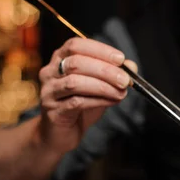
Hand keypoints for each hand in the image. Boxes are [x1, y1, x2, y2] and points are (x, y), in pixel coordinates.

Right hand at [38, 37, 136, 151]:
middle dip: (105, 70)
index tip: (121, 59)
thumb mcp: (100, 86)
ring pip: (75, 82)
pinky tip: (112, 101)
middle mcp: (50, 72)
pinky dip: (98, 100)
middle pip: (76, 63)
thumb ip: (114, 74)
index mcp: (60, 59)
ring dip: (103, 86)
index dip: (100, 50)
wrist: (61, 133)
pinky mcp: (53, 111)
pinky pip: (76, 102)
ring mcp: (49, 92)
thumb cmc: (80, 105)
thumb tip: (131, 65)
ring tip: (121, 93)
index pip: (76, 45)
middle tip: (125, 80)